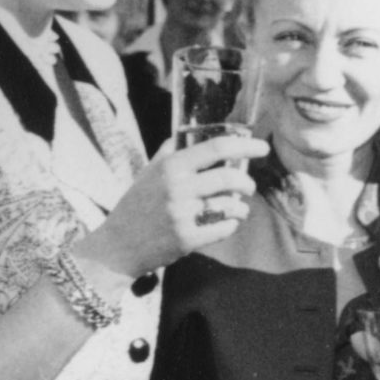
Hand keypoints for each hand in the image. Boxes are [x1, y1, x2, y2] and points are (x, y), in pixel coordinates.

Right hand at [82, 130, 265, 276]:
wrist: (117, 245)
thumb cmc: (136, 205)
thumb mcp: (149, 172)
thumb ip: (171, 152)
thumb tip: (194, 134)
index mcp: (170, 166)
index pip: (216, 148)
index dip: (245, 145)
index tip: (262, 147)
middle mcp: (177, 188)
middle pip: (229, 177)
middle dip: (247, 183)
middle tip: (249, 186)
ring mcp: (182, 215)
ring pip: (230, 205)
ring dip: (241, 207)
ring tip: (239, 208)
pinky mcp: (187, 239)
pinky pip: (224, 228)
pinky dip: (232, 225)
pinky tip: (227, 223)